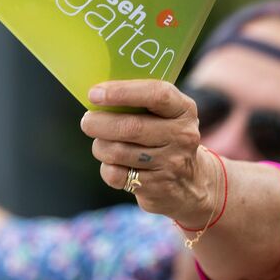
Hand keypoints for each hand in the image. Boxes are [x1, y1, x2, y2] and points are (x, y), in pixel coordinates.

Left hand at [80, 80, 217, 225]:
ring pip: (117, 152)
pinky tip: (115, 164)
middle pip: (131, 127)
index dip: (122, 92)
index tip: (94, 93)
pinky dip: (107, 168)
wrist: (191, 182)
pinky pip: (115, 175)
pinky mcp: (156, 187)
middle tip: (87, 121)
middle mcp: (182, 136)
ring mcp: (171, 163)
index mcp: (184, 110)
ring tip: (102, 143)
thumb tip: (97, 94)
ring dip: (100, 146)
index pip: (156, 95)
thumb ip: (141, 102)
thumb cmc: (167, 138)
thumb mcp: (167, 115)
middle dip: (99, 123)